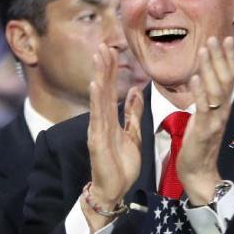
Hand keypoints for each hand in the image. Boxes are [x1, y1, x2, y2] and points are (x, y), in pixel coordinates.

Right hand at [85, 43, 143, 228]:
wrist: (113, 190)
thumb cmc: (121, 165)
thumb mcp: (133, 134)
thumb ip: (133, 113)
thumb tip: (137, 91)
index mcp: (111, 119)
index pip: (112, 89)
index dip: (112, 70)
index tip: (113, 49)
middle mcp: (101, 121)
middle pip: (103, 89)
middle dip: (103, 66)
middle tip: (104, 44)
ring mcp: (97, 129)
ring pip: (99, 98)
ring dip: (99, 76)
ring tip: (99, 57)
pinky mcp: (97, 140)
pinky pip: (98, 117)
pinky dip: (97, 100)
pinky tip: (97, 85)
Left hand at [177, 36, 233, 204]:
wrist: (198, 173)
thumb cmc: (197, 145)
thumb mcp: (203, 118)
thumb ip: (206, 100)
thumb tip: (203, 80)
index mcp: (222, 107)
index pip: (228, 78)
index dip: (227, 58)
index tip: (225, 39)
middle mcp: (222, 111)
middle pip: (225, 79)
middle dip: (220, 57)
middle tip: (214, 37)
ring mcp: (215, 120)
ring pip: (216, 90)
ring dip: (209, 68)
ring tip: (204, 50)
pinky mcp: (204, 130)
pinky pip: (204, 108)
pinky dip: (199, 92)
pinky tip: (194, 78)